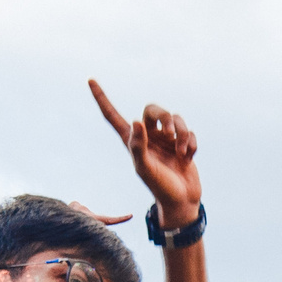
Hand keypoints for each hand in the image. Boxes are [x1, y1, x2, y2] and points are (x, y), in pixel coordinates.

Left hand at [90, 81, 202, 227]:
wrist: (182, 201)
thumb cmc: (160, 188)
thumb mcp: (144, 169)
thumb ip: (138, 146)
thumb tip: (135, 121)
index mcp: (132, 141)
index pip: (112, 115)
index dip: (101, 98)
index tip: (90, 80)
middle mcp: (148, 136)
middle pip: (153, 109)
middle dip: (165, 117)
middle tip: (170, 133)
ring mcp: (166, 139)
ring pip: (176, 118)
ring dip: (182, 134)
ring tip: (182, 152)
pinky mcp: (182, 144)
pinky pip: (189, 131)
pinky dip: (191, 143)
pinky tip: (189, 157)